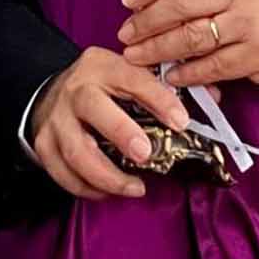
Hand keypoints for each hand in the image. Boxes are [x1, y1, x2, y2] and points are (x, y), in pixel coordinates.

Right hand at [28, 47, 189, 201]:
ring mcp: (56, 119)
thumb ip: (168, 86)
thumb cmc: (103, 87)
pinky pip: (63, 173)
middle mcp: (76, 90)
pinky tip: (109, 192)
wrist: (52, 92)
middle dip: (121, 132)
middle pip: (93, 109)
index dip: (158, 99)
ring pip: (76, 150)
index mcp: (102, 66)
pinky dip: (87, 188)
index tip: (181, 121)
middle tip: (146, 154)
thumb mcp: (130, 73)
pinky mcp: (44, 145)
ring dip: (107, 174)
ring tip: (135, 187)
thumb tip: (214, 97)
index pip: (133, 79)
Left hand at [115, 0, 258, 90]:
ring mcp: (250, 22)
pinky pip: (211, 65)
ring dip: (158, 49)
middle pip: (180, 4)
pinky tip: (171, 75)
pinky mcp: (257, 54)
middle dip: (147, 22)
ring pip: (191, 36)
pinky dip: (187, 73)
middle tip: (126, 34)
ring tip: (139, 55)